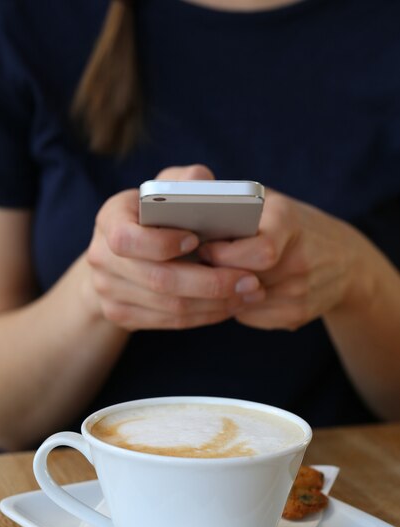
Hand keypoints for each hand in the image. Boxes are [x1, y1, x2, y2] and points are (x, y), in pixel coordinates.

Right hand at [86, 165, 261, 330]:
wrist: (120, 255)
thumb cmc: (153, 213)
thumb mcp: (165, 188)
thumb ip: (184, 181)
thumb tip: (201, 180)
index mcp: (109, 219)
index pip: (127, 239)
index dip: (162, 244)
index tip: (196, 240)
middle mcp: (101, 258)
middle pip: (159, 280)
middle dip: (210, 283)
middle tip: (250, 281)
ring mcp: (108, 291)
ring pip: (170, 307)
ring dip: (216, 303)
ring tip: (249, 293)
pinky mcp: (121, 315)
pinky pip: (171, 322)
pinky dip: (206, 315)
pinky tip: (232, 304)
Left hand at [198, 189, 367, 329]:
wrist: (346, 262)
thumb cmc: (293, 226)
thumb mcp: (271, 204)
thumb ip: (237, 204)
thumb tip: (186, 211)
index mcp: (290, 224)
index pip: (259, 250)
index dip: (223, 252)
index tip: (200, 247)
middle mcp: (299, 260)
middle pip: (244, 277)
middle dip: (216, 272)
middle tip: (198, 264)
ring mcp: (300, 292)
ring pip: (241, 300)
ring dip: (222, 290)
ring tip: (213, 275)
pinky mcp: (297, 315)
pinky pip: (250, 316)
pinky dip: (237, 305)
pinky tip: (236, 289)